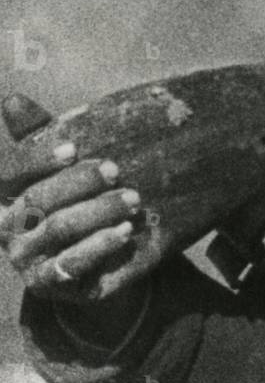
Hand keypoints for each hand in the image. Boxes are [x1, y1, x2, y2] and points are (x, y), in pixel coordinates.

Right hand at [0, 97, 138, 304]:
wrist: (106, 258)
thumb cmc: (84, 201)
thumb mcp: (68, 167)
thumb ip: (42, 136)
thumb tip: (12, 98)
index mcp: (6, 194)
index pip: (10, 172)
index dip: (38, 158)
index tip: (74, 147)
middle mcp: (8, 228)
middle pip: (37, 200)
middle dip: (79, 182)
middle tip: (117, 170)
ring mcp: (25, 258)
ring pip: (58, 229)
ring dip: (98, 211)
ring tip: (134, 198)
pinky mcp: (48, 284)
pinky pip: (70, 265)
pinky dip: (98, 246)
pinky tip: (124, 232)